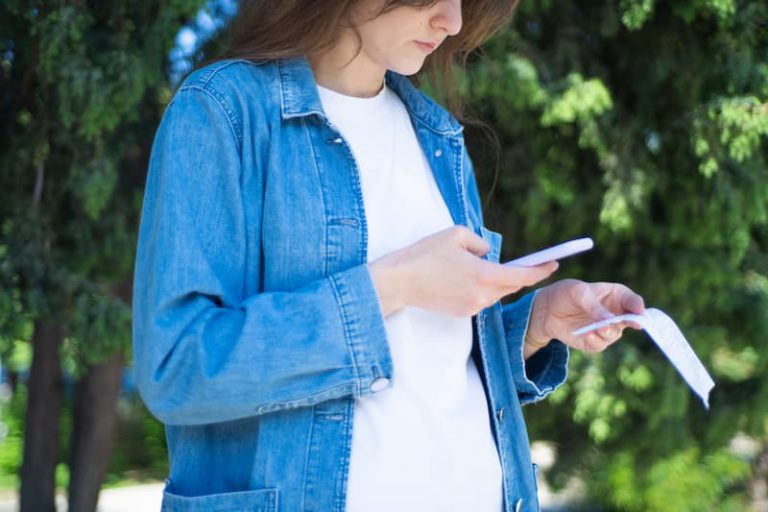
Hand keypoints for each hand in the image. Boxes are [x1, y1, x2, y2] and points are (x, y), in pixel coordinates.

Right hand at [368, 226, 558, 316]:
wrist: (398, 282)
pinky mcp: (460, 313)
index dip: (541, 270)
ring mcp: (471, 307)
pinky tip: (467, 277)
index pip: (522, 276)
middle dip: (520, 275)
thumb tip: (488, 255)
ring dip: (497, 280)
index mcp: (483, 275)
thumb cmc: (424, 254)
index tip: (554, 263)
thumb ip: (480, 243)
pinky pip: (480, 298)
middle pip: (510, 286)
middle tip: (530, 263)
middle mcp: (482, 295)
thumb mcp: (456, 235)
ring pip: (495, 292)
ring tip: (486, 266)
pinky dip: (481, 288)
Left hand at [525, 279, 644, 356]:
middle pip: (631, 321)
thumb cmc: (566, 294)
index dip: (638, 306)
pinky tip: (588, 334)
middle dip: (631, 323)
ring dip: (608, 332)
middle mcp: (615, 313)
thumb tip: (609, 320)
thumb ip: (593, 305)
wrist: (546, 309)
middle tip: (630, 323)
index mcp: (616, 296)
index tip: (639, 311)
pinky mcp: (594, 341)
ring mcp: (606, 329)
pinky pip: (599, 344)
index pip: (633, 301)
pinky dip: (595, 341)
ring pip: (614, 334)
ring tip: (600, 328)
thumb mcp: (578, 292)